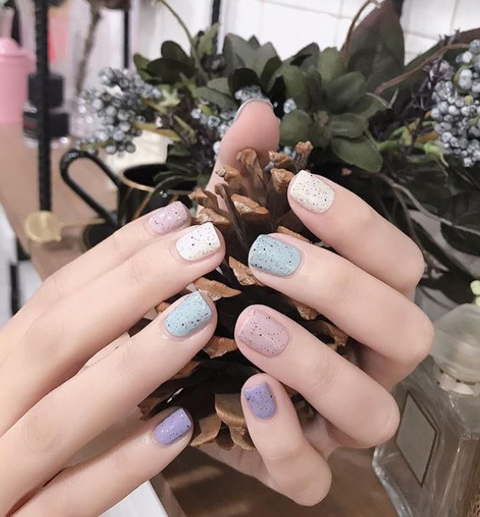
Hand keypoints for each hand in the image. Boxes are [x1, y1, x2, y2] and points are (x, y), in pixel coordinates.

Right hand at [0, 207, 224, 515]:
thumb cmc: (0, 453)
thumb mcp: (22, 395)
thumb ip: (73, 355)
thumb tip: (152, 296)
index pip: (52, 298)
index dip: (116, 254)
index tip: (177, 221)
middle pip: (55, 339)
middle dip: (133, 286)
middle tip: (204, 249)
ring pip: (59, 418)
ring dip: (134, 364)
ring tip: (200, 320)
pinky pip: (69, 503)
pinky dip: (123, 463)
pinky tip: (180, 426)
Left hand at [203, 100, 433, 505]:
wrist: (183, 373)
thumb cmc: (224, 293)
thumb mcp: (228, 234)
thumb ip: (247, 175)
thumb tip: (257, 110)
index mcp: (364, 303)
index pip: (397, 264)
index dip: (359, 226)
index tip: (301, 190)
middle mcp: (368, 361)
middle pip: (403, 331)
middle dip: (341, 290)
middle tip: (269, 256)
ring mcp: (338, 422)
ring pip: (371, 410)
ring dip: (315, 364)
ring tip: (251, 324)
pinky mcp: (300, 467)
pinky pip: (313, 475)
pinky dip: (283, 437)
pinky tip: (244, 390)